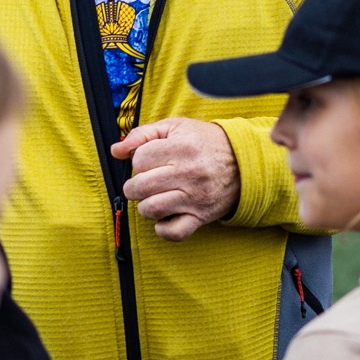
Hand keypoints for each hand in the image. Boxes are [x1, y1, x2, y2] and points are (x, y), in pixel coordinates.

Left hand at [113, 117, 238, 240]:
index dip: (138, 161)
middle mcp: (189, 173)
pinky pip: (173, 232)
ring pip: (151, 209)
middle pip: (139, 186)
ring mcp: (195, 197)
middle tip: (145, 182)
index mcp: (182, 147)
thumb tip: (116, 150)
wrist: (243, 161)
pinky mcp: (201, 216)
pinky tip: (165, 216)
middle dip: (135, 185)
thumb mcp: (175, 127)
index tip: (148, 161)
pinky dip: (163, 228)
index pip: (139, 159)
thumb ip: (143, 134)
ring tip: (154, 197)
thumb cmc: (203, 142)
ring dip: (145, 206)